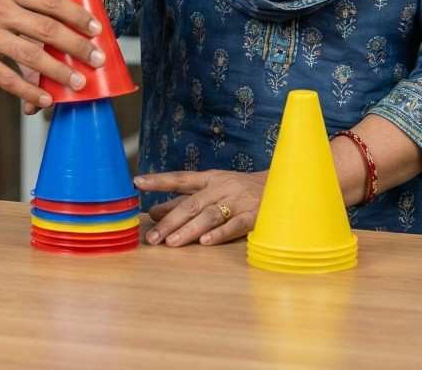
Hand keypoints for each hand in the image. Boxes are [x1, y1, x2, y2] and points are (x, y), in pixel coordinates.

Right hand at [0, 0, 105, 109]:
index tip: (97, 28)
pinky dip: (29, 90)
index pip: (50, 0)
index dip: (77, 15)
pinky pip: (7, 78)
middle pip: (48, 29)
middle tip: (98, 58)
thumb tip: (60, 21)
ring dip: (60, 71)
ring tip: (79, 82)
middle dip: (78, 45)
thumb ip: (23, 3)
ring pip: (31, 55)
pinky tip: (45, 98)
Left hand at [135, 168, 267, 246]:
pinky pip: (235, 225)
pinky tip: (205, 243)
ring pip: (209, 215)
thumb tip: (154, 212)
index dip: (159, 180)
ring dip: (189, 230)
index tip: (137, 182)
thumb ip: (184, 200)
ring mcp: (238, 201)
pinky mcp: (254, 216)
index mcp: (210, 178)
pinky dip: (220, 234)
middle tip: (152, 237)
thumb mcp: (213, 189)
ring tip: (171, 243)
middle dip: (169, 221)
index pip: (180, 178)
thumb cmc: (241, 190)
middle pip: (191, 203)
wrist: (283, 187)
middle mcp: (221, 187)